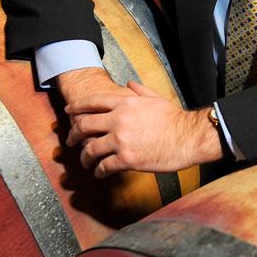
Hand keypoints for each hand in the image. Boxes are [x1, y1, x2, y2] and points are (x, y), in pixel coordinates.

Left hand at [59, 69, 222, 175]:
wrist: (188, 137)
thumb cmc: (174, 118)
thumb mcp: (155, 98)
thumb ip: (139, 90)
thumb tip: (129, 84)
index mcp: (125, 103)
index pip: (92, 102)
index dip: (77, 107)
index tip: (69, 113)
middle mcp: (118, 120)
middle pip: (85, 125)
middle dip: (74, 134)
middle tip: (70, 140)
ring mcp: (121, 140)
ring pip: (90, 149)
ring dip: (85, 157)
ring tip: (86, 161)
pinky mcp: (127, 159)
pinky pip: (104, 166)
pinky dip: (99, 171)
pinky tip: (99, 173)